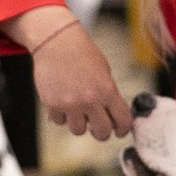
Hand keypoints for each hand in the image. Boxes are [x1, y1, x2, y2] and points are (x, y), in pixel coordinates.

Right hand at [33, 18, 130, 139]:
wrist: (57, 42)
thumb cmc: (83, 55)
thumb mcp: (104, 73)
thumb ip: (109, 95)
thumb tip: (113, 119)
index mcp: (108, 91)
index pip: (122, 121)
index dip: (122, 129)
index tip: (119, 130)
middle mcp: (90, 100)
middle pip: (102, 133)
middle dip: (101, 132)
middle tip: (97, 126)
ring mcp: (70, 104)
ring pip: (79, 130)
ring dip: (79, 123)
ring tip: (77, 109)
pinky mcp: (52, 104)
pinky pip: (60, 122)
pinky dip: (61, 115)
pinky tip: (62, 101)